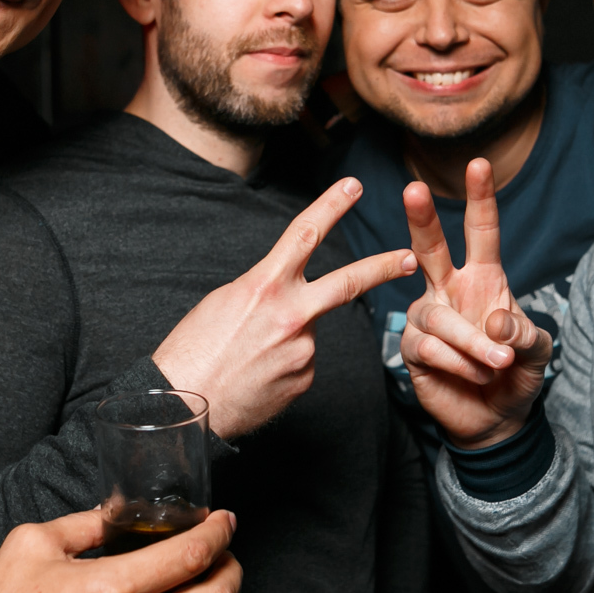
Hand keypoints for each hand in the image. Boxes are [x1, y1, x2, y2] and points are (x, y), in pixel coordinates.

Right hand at [154, 178, 415, 437]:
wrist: (183, 406)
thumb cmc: (192, 350)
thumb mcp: (223, 302)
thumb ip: (264, 291)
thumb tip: (286, 296)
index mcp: (264, 286)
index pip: (305, 234)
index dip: (332, 206)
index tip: (354, 186)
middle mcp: (291, 315)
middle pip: (348, 282)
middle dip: (384, 267)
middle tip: (410, 258)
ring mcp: (303, 350)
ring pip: (307, 333)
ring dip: (284, 340)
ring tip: (247, 359)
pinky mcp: (304, 379)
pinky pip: (300, 364)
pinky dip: (281, 367)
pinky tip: (255, 378)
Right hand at [398, 160, 550, 447]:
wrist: (495, 420)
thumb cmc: (516, 374)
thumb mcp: (537, 352)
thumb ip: (525, 334)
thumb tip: (495, 319)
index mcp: (484, 279)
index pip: (481, 232)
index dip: (480, 198)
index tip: (478, 164)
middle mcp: (449, 290)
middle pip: (430, 248)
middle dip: (422, 219)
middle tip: (414, 189)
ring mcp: (428, 318)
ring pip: (439, 317)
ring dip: (473, 342)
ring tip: (498, 363)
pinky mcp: (413, 349)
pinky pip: (431, 349)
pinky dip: (459, 363)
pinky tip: (474, 374)